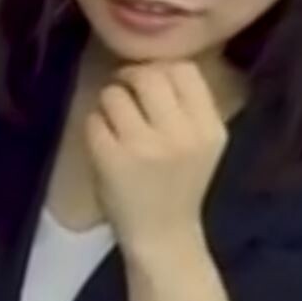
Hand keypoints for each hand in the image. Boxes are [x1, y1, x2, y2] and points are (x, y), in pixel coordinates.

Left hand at [84, 62, 227, 254]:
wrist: (164, 237)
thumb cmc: (178, 186)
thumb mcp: (201, 143)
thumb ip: (185, 105)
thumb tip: (152, 63)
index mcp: (208, 128)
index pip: (184, 69)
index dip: (160, 68)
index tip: (149, 83)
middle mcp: (181, 134)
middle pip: (147, 74)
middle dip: (128, 78)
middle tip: (122, 92)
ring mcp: (144, 146)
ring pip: (114, 94)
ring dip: (108, 102)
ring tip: (114, 123)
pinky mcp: (112, 159)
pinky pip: (93, 120)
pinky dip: (94, 126)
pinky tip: (104, 143)